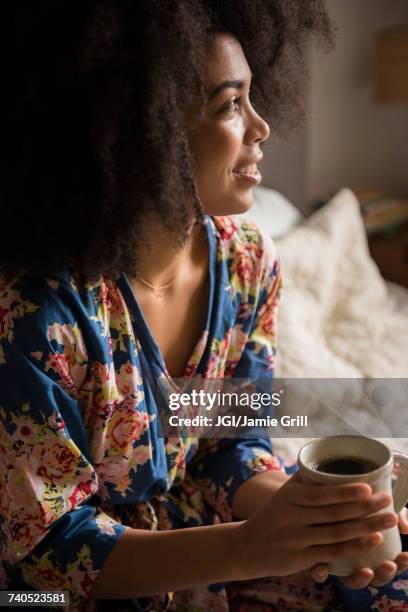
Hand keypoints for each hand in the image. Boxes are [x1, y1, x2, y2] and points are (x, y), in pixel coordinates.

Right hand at [237, 472, 397, 579]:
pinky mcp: (301, 560)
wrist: (247, 545)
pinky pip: (333, 553)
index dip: (346, 492)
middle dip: (365, 508)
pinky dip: (354, 546)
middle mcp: (292, 518)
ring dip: (366, 527)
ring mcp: (297, 540)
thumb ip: (304, 478)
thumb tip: (327, 458)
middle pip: (334, 514)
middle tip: (388, 501)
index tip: (368, 487)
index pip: (321, 494)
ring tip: (388, 519)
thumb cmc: (272, 514)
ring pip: (337, 534)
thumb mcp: (282, 493)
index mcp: (289, 497)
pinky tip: (372, 540)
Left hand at [311, 507, 407, 587]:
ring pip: (350, 580)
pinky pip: (318, 571)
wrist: (316, 491)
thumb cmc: (353, 500)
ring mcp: (338, 561)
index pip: (389, 563)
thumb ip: (392, 512)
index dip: (400, 563)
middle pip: (375, 577)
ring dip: (359, 580)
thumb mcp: (373, 504)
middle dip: (384, 574)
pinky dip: (321, 573)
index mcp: (371, 549)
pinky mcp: (315, 556)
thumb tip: (405, 526)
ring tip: (367, 572)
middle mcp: (356, 560)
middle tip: (389, 565)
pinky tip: (321, 568)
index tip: (405, 555)